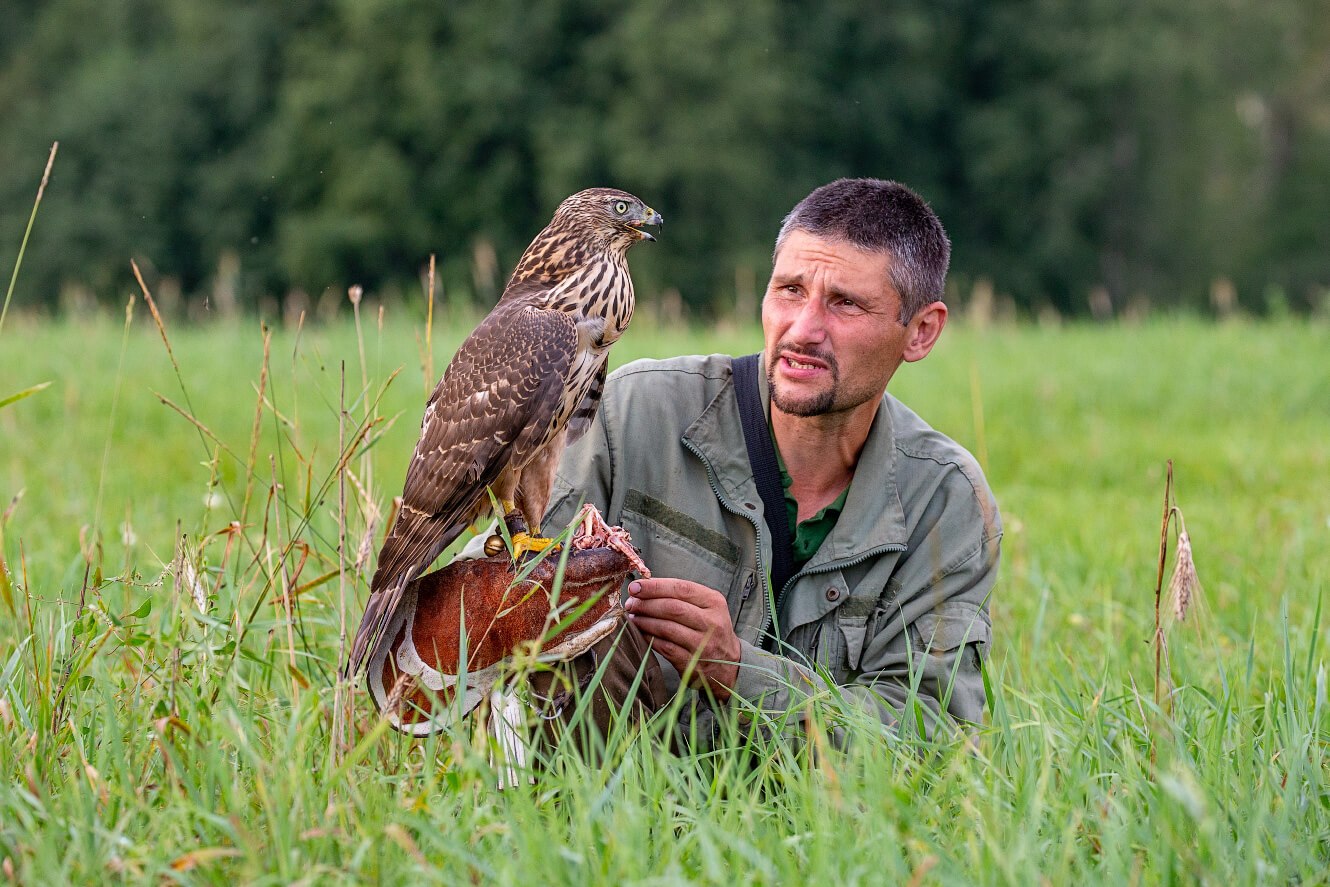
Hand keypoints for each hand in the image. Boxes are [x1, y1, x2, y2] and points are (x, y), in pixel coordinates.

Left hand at [623, 578, 740, 699]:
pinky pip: (665, 647)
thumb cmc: (710, 629)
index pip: (681, 588)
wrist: (728, 664)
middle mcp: (712, 622)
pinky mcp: (692, 663)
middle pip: (672, 608)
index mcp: (714, 602)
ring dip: (644, 621)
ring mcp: (703, 644)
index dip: (655, 586)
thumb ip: (681, 596)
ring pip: (667, 628)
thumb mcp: (707, 608)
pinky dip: (649, 638)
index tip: (635, 586)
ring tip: (632, 617)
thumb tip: (644, 587)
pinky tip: (640, 632)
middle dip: (646, 604)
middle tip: (630, 603)